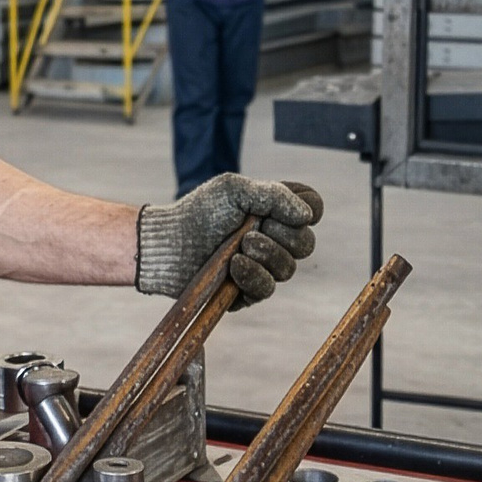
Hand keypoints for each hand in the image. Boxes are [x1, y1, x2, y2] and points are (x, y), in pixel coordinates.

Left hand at [137, 174, 322, 306]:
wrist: (168, 244)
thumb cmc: (199, 211)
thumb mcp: (233, 190)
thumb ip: (273, 195)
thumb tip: (307, 216)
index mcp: (276, 211)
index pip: (313, 209)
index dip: (309, 209)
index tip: (285, 208)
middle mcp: (275, 239)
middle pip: (305, 243)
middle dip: (283, 236)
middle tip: (250, 230)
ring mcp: (264, 266)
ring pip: (288, 269)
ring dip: (266, 255)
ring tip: (240, 246)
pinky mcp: (249, 291)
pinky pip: (267, 289)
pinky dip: (253, 275)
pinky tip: (235, 265)